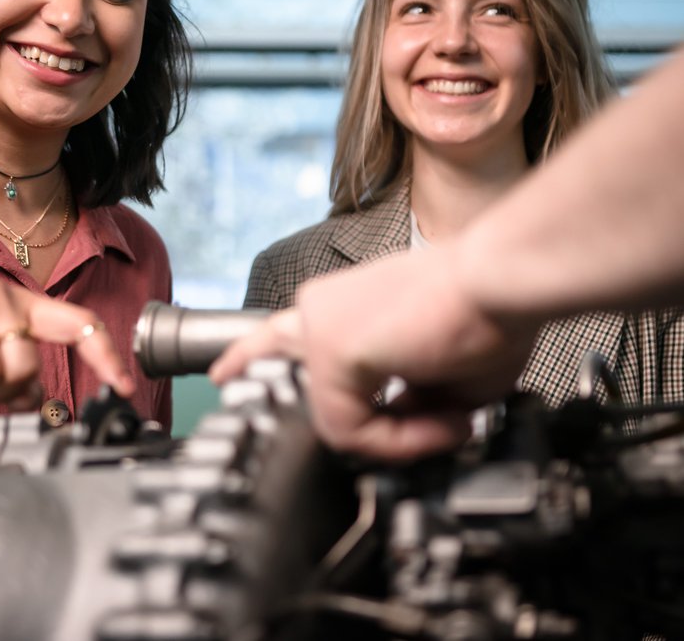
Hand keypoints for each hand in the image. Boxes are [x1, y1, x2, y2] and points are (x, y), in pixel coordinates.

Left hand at [212, 247, 536, 460]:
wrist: (498, 281)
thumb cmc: (486, 310)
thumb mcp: (443, 370)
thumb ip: (411, 398)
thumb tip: (408, 422)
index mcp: (348, 305)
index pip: (292, 329)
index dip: (262, 349)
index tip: (237, 367)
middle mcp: (324, 309)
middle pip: (272, 345)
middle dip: (247, 362)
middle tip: (222, 378)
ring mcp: (321, 327)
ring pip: (332, 413)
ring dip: (398, 436)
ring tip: (448, 426)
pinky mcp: (330, 349)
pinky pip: (351, 427)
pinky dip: (402, 441)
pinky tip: (438, 426)